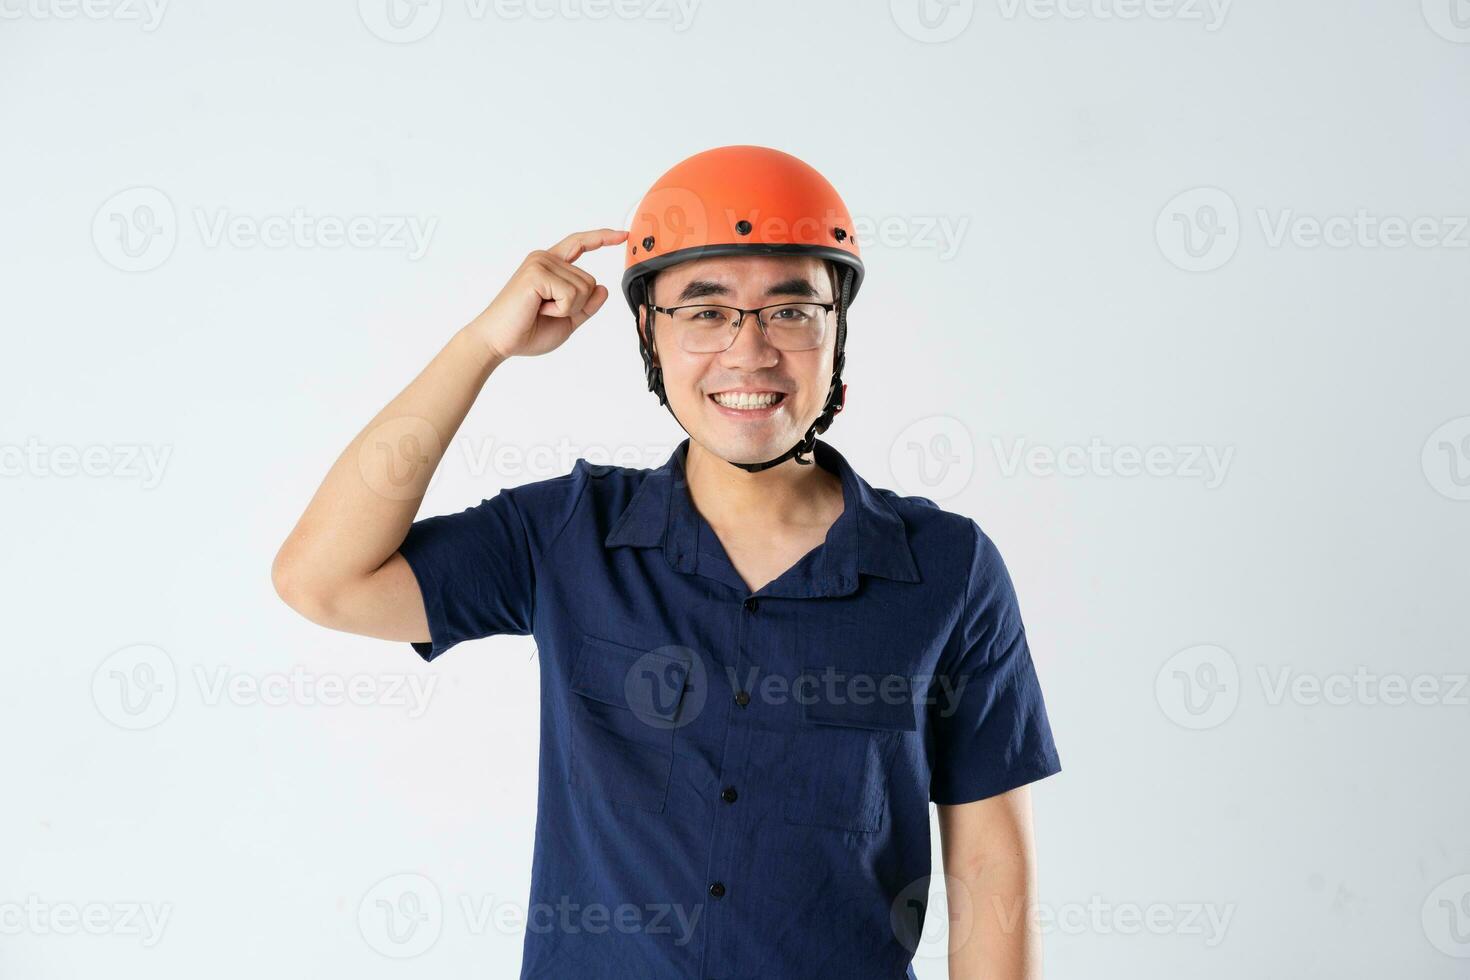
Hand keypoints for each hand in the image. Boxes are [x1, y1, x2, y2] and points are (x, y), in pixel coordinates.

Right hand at [467, 228, 627, 360]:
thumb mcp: (567, 319)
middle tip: (547, 312)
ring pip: (584, 288)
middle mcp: (545, 258)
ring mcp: (540, 263)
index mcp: (550, 266)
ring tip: (540, 311)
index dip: (602, 238)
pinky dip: (561, 310)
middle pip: (590, 281)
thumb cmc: (526, 331)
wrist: (498, 341)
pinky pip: (572, 294)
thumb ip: (586, 305)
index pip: (580, 244)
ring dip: (567, 309)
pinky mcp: (536, 272)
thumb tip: (603, 288)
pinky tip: (539, 310)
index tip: (623, 235)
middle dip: (577, 306)